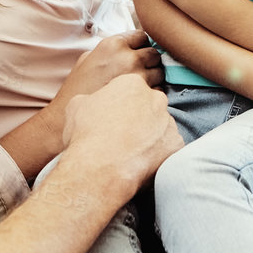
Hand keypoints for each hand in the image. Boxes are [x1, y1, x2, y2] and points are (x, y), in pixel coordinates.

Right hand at [45, 31, 162, 134]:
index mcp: (112, 44)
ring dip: (153, 79)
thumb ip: (111, 50)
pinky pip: (159, 92)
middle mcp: (128, 57)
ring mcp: (138, 77)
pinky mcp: (144, 96)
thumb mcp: (88, 58)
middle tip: (139, 73)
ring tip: (137, 89)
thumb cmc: (77, 89)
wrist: (67, 118)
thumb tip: (131, 46)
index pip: (142, 36)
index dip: (141, 47)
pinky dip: (152, 96)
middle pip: (154, 54)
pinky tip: (138, 102)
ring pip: (160, 73)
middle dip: (149, 62)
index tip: (137, 55)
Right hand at [61, 74, 183, 195]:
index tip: (112, 119)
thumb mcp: (76, 107)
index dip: (120, 105)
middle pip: (149, 106)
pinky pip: (169, 147)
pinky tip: (142, 162)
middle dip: (139, 118)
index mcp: (131, 84)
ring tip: (131, 152)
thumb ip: (91, 99)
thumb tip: (94, 103)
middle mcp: (155, 98)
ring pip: (161, 126)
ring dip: (150, 136)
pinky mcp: (176, 144)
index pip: (130, 89)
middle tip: (123, 135)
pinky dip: (159, 154)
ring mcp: (169, 122)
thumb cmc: (85, 136)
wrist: (100, 168)